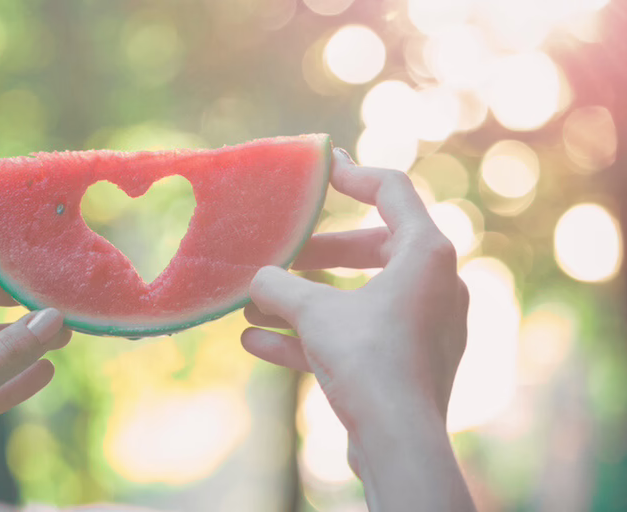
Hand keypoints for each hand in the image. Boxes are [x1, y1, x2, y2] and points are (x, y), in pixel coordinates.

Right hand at [242, 148, 473, 510]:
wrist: (400, 440)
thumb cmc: (367, 359)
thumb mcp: (313, 311)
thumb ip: (279, 286)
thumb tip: (257, 278)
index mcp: (427, 253)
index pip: (392, 191)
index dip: (352, 175)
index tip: (320, 170)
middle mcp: (436, 284)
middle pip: (372, 248)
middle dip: (318, 255)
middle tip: (283, 255)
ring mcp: (426, 326)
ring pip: (359, 299)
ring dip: (305, 302)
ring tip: (254, 308)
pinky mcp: (411, 364)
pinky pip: (358, 337)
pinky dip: (314, 336)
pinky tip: (257, 343)